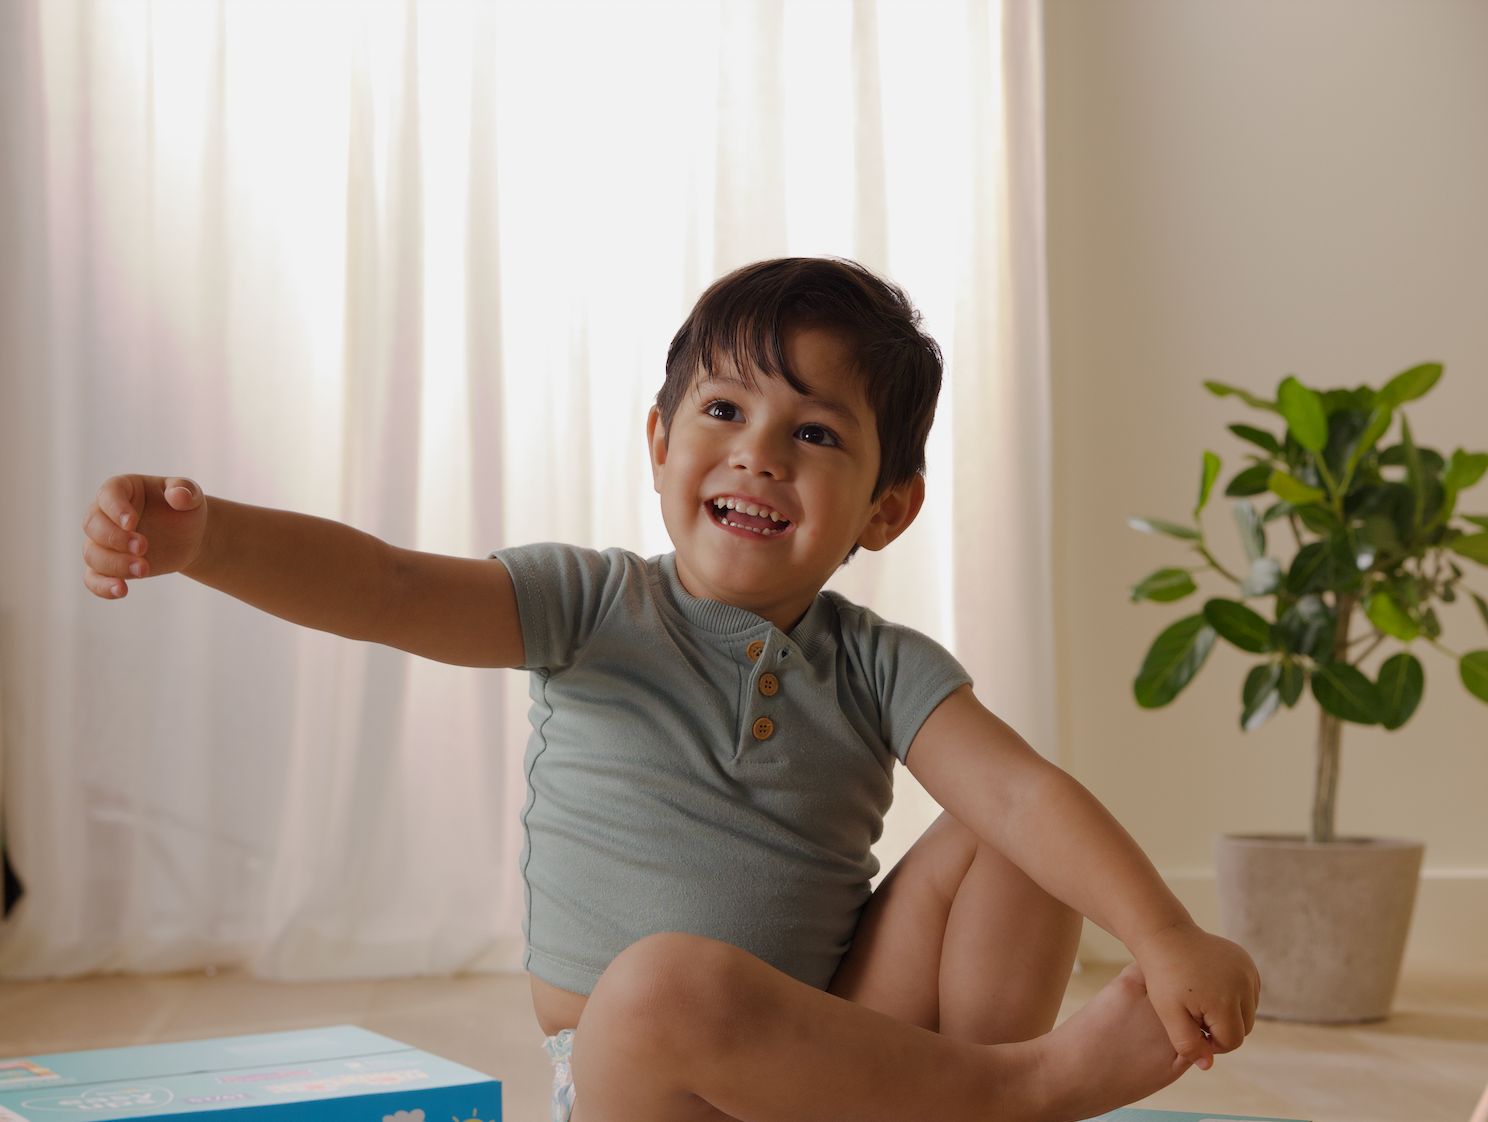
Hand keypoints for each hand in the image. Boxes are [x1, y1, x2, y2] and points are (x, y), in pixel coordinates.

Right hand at [82, 474, 208, 598]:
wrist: (188, 537)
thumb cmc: (184, 509)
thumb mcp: (191, 495)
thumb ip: (185, 490)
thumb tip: (178, 495)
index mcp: (121, 490)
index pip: (108, 495)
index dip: (115, 509)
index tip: (131, 522)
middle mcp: (104, 515)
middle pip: (93, 526)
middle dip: (115, 539)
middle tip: (143, 547)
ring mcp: (103, 542)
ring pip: (92, 554)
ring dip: (114, 564)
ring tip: (144, 570)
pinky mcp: (108, 566)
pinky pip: (93, 578)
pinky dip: (102, 586)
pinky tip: (121, 590)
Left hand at [1131, 920, 1259, 1070]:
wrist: (1164, 936)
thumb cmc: (1162, 976)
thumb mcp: (1168, 1014)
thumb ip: (1187, 1044)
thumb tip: (1208, 1065)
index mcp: (1225, 1000)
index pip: (1232, 1041)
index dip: (1212, 1043)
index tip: (1191, 1030)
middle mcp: (1243, 984)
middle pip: (1244, 1027)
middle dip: (1222, 1028)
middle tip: (1195, 1016)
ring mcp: (1247, 970)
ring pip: (1249, 1011)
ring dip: (1230, 1013)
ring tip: (1201, 1002)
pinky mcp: (1247, 962)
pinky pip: (1250, 993)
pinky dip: (1235, 997)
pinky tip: (1211, 990)